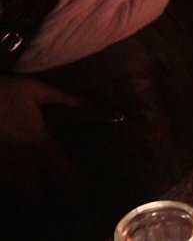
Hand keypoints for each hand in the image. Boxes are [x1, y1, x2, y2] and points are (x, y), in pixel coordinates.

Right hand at [0, 75, 82, 197]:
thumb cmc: (2, 93)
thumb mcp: (37, 90)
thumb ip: (66, 99)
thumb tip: (93, 106)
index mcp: (40, 145)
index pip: (64, 174)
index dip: (76, 188)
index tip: (81, 194)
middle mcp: (20, 163)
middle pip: (33, 193)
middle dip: (40, 193)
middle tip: (47, 185)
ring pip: (12, 189)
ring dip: (20, 187)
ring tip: (27, 176)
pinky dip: (4, 179)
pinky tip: (9, 165)